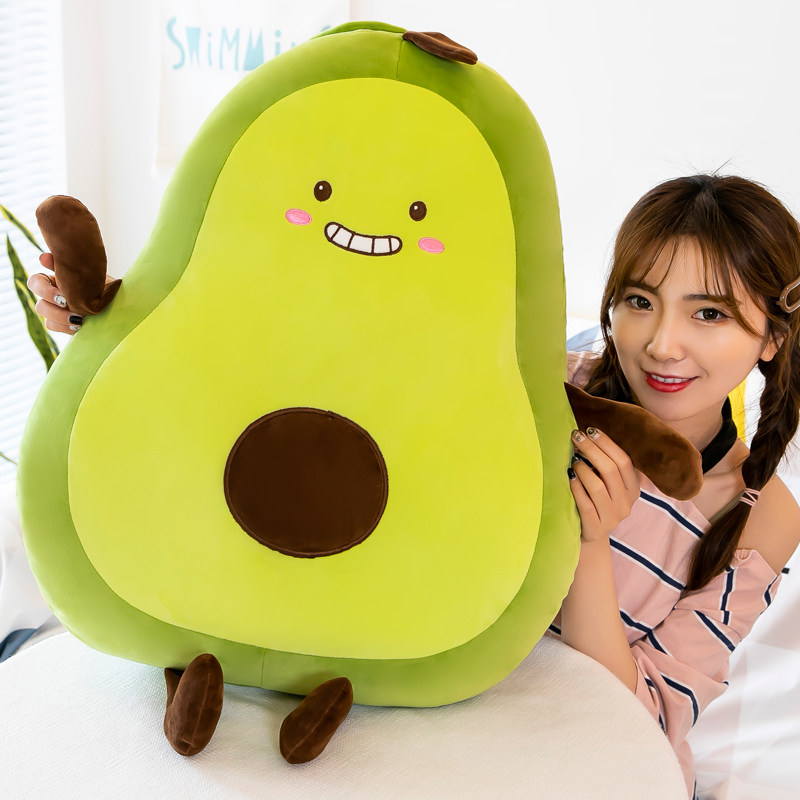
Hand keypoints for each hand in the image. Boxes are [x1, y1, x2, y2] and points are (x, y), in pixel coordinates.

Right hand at [27, 253, 113, 334]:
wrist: (115, 301)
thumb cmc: (101, 285)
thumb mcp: (89, 273)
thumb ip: (68, 266)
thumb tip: (43, 257)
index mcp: (54, 281)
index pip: (36, 282)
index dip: (44, 289)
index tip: (62, 294)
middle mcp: (52, 296)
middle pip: (40, 303)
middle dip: (54, 308)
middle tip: (69, 306)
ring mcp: (55, 310)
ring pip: (44, 315)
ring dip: (59, 317)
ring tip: (78, 319)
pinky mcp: (61, 323)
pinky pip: (52, 325)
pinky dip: (64, 327)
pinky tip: (78, 326)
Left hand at [568, 427, 638, 542]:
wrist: (590, 534)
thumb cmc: (596, 500)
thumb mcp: (607, 483)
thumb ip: (605, 464)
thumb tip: (587, 434)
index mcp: (633, 489)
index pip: (624, 461)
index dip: (607, 443)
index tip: (590, 430)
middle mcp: (626, 504)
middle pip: (611, 471)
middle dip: (591, 450)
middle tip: (575, 436)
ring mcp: (612, 518)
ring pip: (598, 487)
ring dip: (583, 468)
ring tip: (573, 459)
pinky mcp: (596, 528)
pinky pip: (585, 504)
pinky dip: (576, 487)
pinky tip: (569, 476)